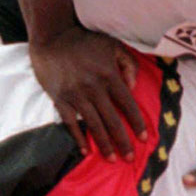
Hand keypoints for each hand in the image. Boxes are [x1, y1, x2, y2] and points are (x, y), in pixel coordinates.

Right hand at [30, 25, 146, 159]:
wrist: (52, 37)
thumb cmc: (84, 40)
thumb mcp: (112, 45)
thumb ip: (128, 64)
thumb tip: (133, 86)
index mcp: (109, 75)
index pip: (127, 104)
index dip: (136, 123)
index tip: (143, 138)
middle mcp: (94, 88)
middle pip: (112, 120)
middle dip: (122, 141)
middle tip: (130, 158)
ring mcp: (76, 95)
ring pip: (93, 125)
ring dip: (104, 144)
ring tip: (112, 159)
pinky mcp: (60, 99)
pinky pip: (71, 123)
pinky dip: (79, 138)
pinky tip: (86, 150)